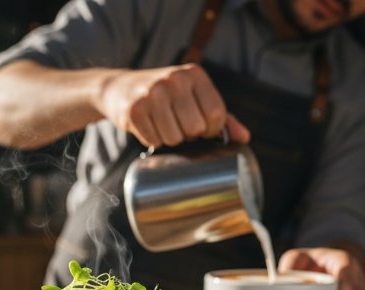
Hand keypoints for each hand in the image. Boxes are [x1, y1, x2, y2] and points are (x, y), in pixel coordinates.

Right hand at [97, 64, 250, 147]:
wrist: (120, 87)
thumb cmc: (165, 96)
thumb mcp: (193, 97)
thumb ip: (221, 117)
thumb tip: (244, 139)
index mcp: (194, 74)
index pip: (216, 114)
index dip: (211, 129)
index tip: (202, 127)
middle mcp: (174, 80)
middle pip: (195, 129)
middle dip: (188, 135)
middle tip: (178, 125)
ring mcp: (152, 94)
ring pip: (175, 138)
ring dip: (170, 139)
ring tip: (163, 125)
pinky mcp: (135, 110)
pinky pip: (154, 140)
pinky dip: (153, 140)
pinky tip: (149, 126)